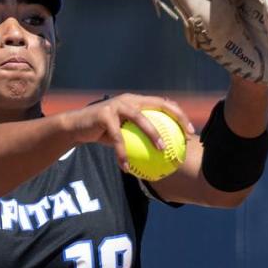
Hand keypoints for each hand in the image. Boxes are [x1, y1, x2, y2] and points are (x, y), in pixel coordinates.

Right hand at [62, 95, 195, 171]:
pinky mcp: (104, 115)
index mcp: (137, 101)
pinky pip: (118, 138)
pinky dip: (123, 153)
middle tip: (185, 136)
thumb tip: (160, 153)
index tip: (191, 131)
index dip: (179, 115)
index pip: (164, 104)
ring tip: (161, 149)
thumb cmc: (102, 131)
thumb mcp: (123, 132)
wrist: (76, 127)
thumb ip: (139, 136)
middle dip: (176, 118)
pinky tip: (127, 167)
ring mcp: (117, 105)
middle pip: (159, 105)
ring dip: (152, 134)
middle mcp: (130, 99)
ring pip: (140, 119)